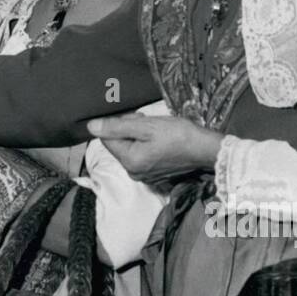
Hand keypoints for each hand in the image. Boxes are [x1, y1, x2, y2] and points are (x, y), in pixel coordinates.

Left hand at [86, 114, 221, 184]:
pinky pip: (141, 156)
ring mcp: (144, 176)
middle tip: (148, 122)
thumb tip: (91, 127)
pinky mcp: (154, 175)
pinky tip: (160, 140)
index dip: (119, 124)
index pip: (107, 139)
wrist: (205, 149)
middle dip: (129, 130)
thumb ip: (117, 126)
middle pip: (118, 145)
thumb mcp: (146, 126)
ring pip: (130, 149)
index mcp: (129, 162)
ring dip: (138, 137)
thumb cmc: (178, 135)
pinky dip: (146, 146)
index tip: (138, 119)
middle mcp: (133, 173)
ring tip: (156, 130)